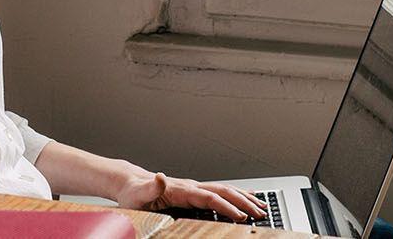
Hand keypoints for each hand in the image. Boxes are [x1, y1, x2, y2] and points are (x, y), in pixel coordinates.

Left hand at [112, 172, 268, 221]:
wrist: (131, 182)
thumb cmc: (134, 192)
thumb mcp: (138, 193)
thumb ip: (151, 186)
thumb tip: (160, 176)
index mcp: (181, 189)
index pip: (209, 197)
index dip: (226, 206)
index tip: (240, 216)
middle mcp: (191, 186)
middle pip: (223, 192)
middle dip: (243, 202)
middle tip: (259, 214)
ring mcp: (194, 187)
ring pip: (225, 190)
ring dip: (244, 198)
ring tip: (261, 207)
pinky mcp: (194, 190)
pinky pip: (219, 192)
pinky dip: (236, 194)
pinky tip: (246, 197)